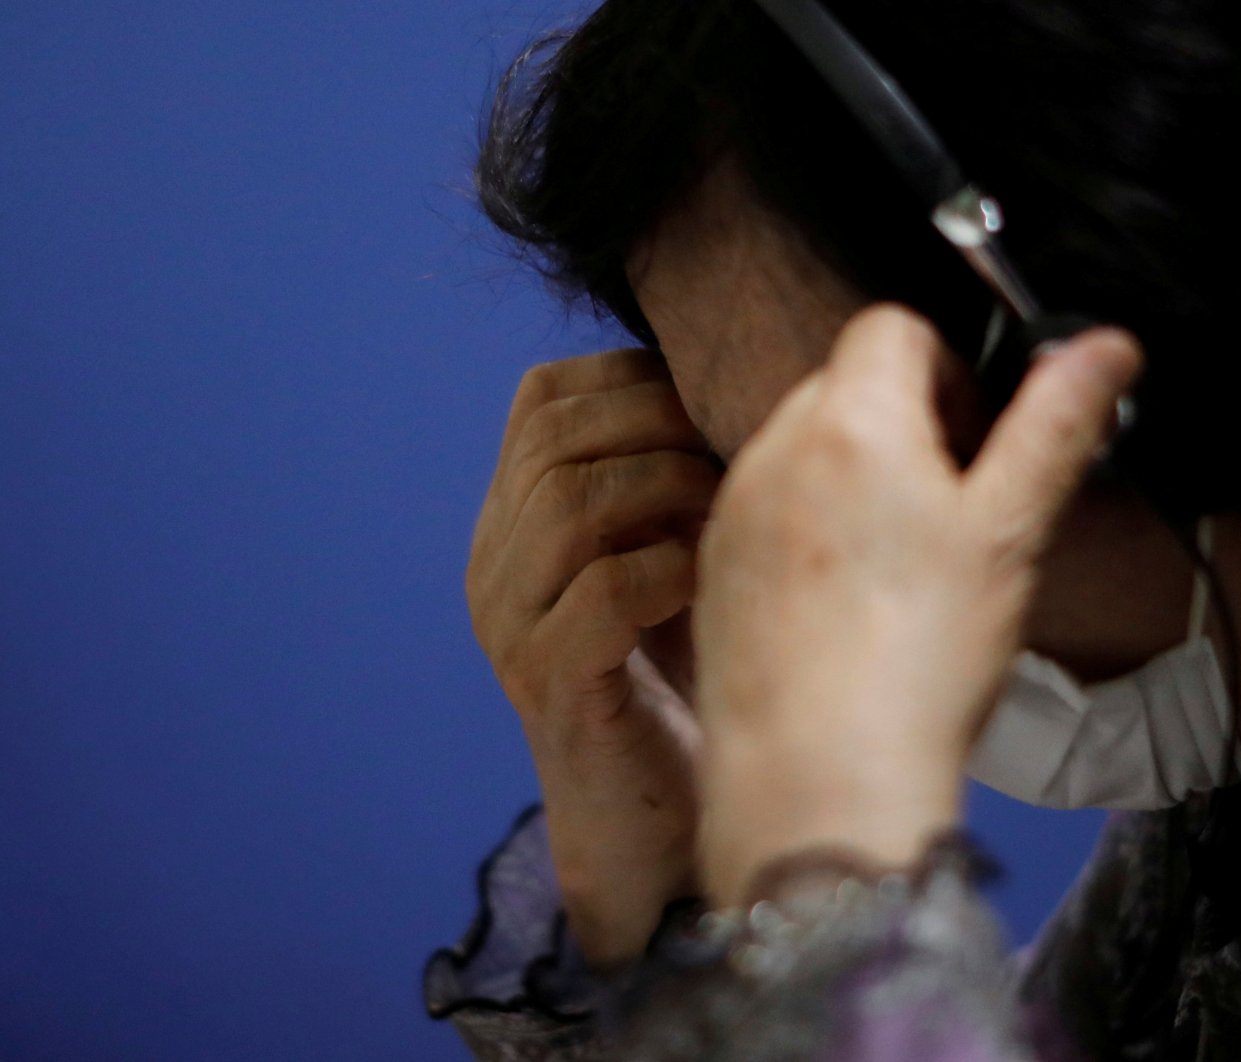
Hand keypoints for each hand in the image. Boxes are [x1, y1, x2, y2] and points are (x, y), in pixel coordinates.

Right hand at [467, 349, 722, 970]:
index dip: (634, 378)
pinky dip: (672, 568)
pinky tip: (716, 578)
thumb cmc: (688, 679)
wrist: (661, 829)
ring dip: (670, 488)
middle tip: (736, 449)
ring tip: (733, 507)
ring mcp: (514, 630)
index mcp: (515, 523)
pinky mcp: (555, 690)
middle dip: (661, 425)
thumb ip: (672, 483)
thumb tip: (745, 380)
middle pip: (558, 440)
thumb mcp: (672, 558)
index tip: (712, 401)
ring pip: (570, 505)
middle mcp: (495, 567)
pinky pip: (602, 593)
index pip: (542, 398)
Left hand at [692, 307, 1141, 907]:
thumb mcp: (1010, 532)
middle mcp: (773, 448)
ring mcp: (731, 510)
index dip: (950, 370)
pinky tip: (845, 607)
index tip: (976, 444)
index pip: (894, 326)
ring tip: (898, 569)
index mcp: (850, 420)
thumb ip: (1055, 424)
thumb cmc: (920, 658)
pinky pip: (765, 514)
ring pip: (804, 451)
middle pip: (845, 385)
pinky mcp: (711, 569)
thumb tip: (1106, 344)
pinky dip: (807, 532)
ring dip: (853, 477)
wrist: (817, 781)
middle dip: (904, 423)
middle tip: (949, 512)